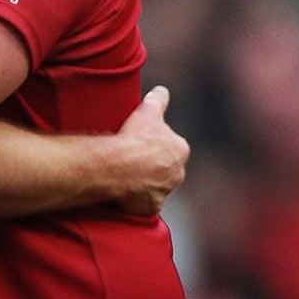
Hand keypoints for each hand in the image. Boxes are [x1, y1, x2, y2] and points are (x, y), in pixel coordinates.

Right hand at [109, 86, 188, 214]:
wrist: (118, 166)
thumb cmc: (135, 137)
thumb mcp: (147, 111)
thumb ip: (158, 100)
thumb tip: (161, 90)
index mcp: (180, 150)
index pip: (171, 147)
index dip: (155, 145)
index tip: (141, 144)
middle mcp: (177, 173)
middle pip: (166, 169)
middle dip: (153, 166)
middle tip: (132, 161)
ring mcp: (164, 192)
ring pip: (156, 187)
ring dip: (145, 184)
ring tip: (125, 176)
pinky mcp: (150, 208)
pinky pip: (144, 204)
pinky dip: (136, 201)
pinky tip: (123, 193)